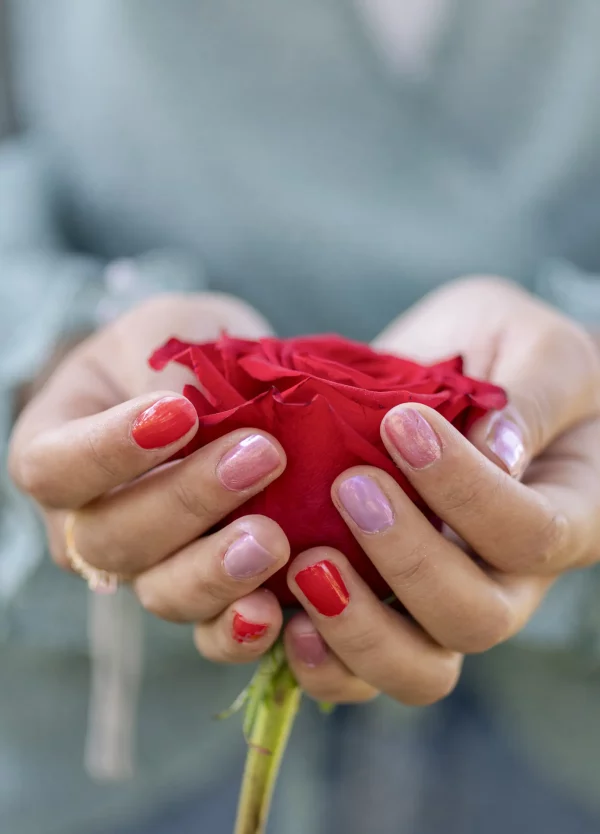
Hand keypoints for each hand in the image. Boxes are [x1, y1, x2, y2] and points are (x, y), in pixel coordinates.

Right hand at [9, 293, 290, 662]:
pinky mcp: (206, 594)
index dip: (108, 452)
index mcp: (60, 451)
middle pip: (111, 538)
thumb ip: (166, 369)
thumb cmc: (181, 349)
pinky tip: (276, 610)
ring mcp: (147, 566)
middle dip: (186, 502)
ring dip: (216, 571)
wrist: (231, 384)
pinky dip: (241, 631)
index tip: (180, 415)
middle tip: (260, 456)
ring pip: (160, 593)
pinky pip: (210, 634)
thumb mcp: (167, 333)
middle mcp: (90, 522)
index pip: (55, 468)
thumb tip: (195, 420)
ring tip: (272, 539)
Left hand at [281, 277, 599, 704]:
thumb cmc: (510, 351)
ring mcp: (442, 603)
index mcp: (566, 514)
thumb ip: (531, 395)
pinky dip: (323, 662)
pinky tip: (284, 617)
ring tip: (307, 567)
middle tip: (350, 487)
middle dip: (408, 561)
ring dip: (359, 629)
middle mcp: (509, 578)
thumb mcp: (533, 346)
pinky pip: (360, 672)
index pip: (529, 532)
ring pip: (420, 669)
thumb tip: (496, 452)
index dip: (465, 490)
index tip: (404, 424)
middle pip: (475, 619)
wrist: (457, 370)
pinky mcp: (383, 608)